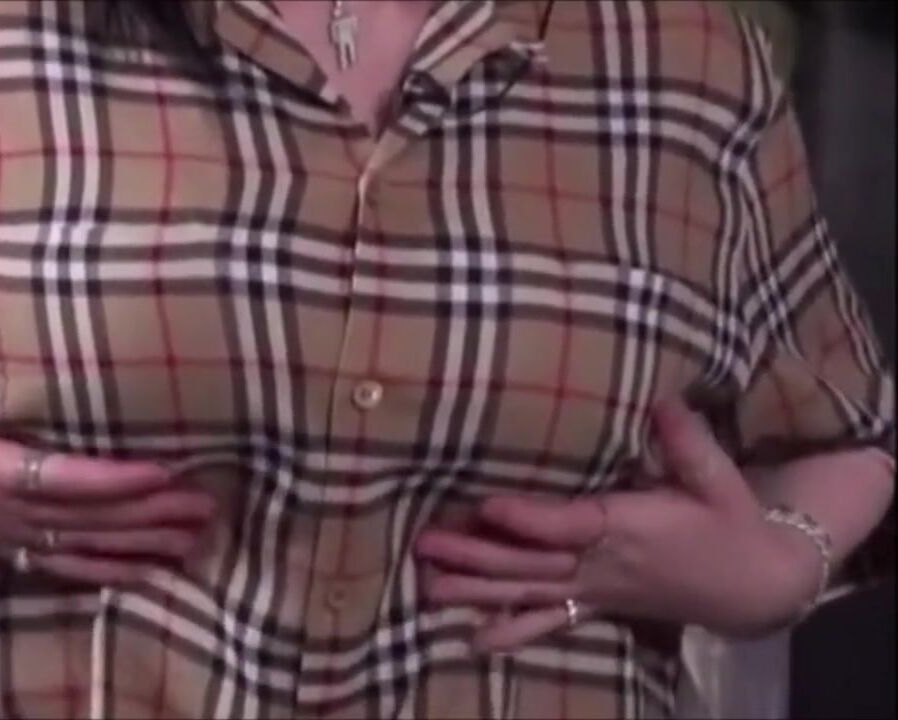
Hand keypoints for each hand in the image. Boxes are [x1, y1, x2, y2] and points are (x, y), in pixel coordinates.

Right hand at [0, 307, 215, 585]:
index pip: (65, 478)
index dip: (117, 478)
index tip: (164, 471)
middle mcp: (6, 510)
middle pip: (91, 517)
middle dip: (151, 514)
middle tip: (205, 507)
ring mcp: (7, 536)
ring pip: (85, 546)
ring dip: (141, 545)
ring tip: (193, 543)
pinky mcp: (3, 549)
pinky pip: (63, 565)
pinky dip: (107, 570)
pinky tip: (143, 573)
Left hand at [414, 399, 823, 651]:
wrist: (753, 586)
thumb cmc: (731, 524)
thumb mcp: (720, 480)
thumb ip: (689, 441)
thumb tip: (664, 398)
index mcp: (629, 529)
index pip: (570, 525)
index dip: (529, 519)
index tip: (487, 506)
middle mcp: (602, 565)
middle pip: (531, 563)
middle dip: (475, 556)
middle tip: (424, 545)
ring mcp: (594, 592)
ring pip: (527, 593)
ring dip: (476, 591)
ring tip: (427, 588)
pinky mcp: (594, 607)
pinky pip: (548, 623)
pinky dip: (511, 633)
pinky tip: (473, 640)